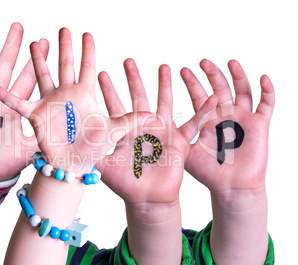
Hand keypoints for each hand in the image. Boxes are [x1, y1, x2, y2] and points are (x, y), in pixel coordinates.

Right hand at [0, 23, 48, 180]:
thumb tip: (73, 137)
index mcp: (15, 109)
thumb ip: (46, 140)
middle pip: (4, 69)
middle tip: (19, 27)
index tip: (44, 43)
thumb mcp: (29, 151)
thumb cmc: (4, 164)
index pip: (28, 81)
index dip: (35, 62)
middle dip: (11, 48)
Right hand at [0, 28, 127, 173]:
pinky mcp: (35, 116)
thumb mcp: (114, 131)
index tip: (87, 33)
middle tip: (64, 28)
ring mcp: (49, 103)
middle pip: (65, 64)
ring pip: (42, 75)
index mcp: (85, 95)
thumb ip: (132, 121)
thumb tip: (156, 116)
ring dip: (38, 60)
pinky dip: (7, 96)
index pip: (87, 66)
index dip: (87, 50)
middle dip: (64, 46)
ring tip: (34, 43)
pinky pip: (18, 104)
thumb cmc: (94, 148)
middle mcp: (66, 95)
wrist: (74, 164)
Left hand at [98, 58, 216, 205]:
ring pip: (164, 102)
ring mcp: (162, 131)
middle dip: (134, 79)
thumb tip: (70, 139)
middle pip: (138, 97)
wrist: (148, 198)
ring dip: (165, 85)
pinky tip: (213, 96)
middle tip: (128, 60)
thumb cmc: (126, 184)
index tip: (101, 73)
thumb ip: (90, 150)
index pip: (115, 105)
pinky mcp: (179, 140)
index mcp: (126, 131)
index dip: (108, 91)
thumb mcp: (105, 165)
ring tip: (165, 67)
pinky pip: (194, 123)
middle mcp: (143, 127)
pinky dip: (204, 111)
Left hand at [181, 59, 274, 197]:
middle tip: (202, 62)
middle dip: (211, 75)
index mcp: (207, 120)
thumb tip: (153, 126)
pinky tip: (263, 78)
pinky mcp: (259, 125)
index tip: (182, 70)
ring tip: (230, 62)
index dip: (192, 83)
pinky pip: (266, 104)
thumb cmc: (208, 172)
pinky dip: (267, 91)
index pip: (199, 96)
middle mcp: (225, 115)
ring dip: (238, 76)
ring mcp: (243, 118)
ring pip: (242, 91)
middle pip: (220, 88)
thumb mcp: (186, 151)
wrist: (231, 187)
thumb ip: (174, 137)